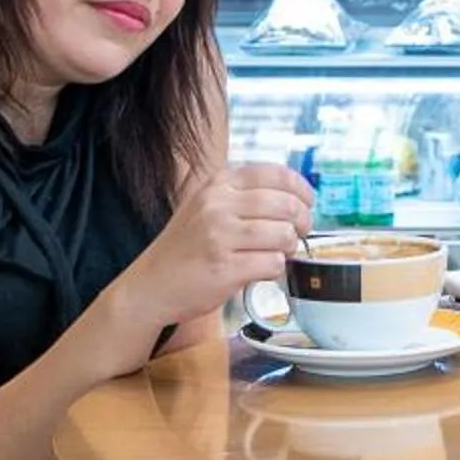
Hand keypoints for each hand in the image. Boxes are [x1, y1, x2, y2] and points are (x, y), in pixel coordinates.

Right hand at [116, 163, 315, 338]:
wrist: (151, 284)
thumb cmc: (185, 248)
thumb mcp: (206, 206)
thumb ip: (242, 196)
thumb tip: (294, 196)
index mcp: (218, 184)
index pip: (276, 174)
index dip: (301, 189)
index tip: (308, 202)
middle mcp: (218, 204)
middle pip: (286, 205)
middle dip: (302, 222)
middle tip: (298, 234)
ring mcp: (220, 236)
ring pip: (283, 234)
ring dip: (288, 248)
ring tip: (276, 253)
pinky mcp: (225, 267)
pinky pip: (273, 263)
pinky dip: (275, 269)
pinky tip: (259, 270)